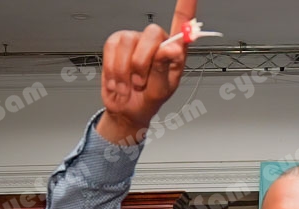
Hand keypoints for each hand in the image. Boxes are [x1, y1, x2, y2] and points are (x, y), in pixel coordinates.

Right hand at [95, 0, 195, 143]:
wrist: (126, 109)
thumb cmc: (149, 99)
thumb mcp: (161, 91)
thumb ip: (164, 70)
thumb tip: (171, 49)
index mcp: (173, 51)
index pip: (183, 24)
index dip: (186, 7)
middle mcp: (155, 41)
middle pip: (151, 33)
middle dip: (142, 63)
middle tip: (140, 83)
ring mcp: (135, 40)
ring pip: (127, 41)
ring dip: (125, 71)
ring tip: (129, 85)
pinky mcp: (116, 43)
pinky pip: (111, 48)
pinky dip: (113, 70)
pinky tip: (118, 81)